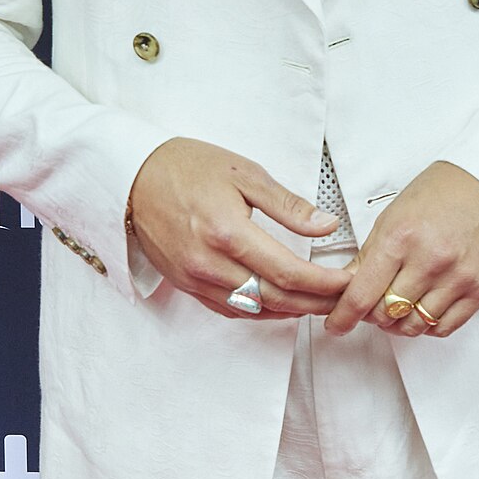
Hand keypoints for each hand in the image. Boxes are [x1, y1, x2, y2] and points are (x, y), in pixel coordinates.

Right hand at [127, 138, 354, 318]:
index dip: (324, 283)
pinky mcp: (185, 285)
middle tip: (343, 299)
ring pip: (255, 310)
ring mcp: (196, 279)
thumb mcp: (244, 173)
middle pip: (276, 299)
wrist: (131, 176)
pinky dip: (261, 311)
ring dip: (292, 311)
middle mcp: (210, 263)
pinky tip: (281, 304)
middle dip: (316, 303)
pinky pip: (231, 309)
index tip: (347, 281)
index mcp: (229, 233)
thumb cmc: (186, 167)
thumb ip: (288, 205)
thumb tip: (327, 226)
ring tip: (320, 303)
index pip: (289, 273)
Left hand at [323, 161, 478, 339]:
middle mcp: (430, 260)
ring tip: (397, 307)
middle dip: (372, 314)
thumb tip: (345, 287)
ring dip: (400, 323)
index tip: (336, 324)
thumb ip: (369, 256)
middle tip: (372, 305)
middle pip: (386, 313)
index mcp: (401, 237)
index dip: (343, 316)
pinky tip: (422, 311)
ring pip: (415, 325)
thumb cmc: (441, 194)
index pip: (362, 294)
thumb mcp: (393, 216)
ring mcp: (458, 277)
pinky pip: (444, 327)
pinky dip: (427, 326)